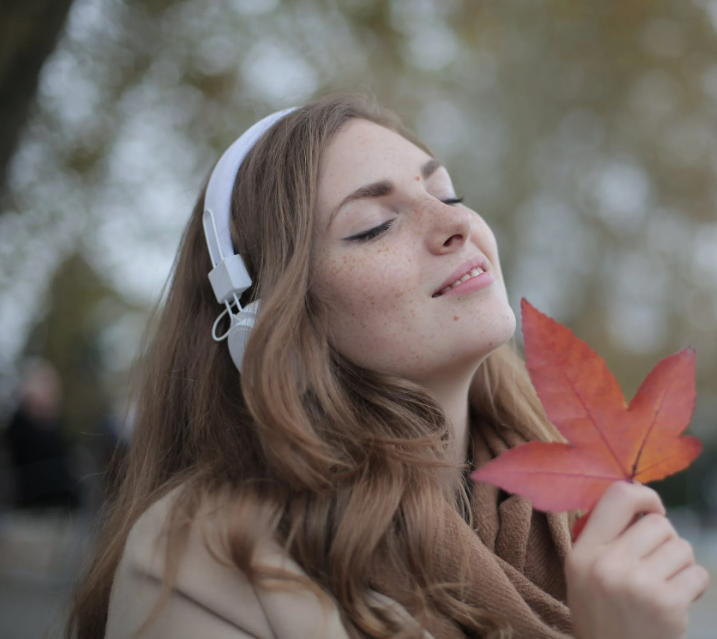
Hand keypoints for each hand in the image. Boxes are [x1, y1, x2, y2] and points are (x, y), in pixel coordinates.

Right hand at [564, 481, 710, 638]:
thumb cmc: (601, 614)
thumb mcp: (584, 573)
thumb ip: (605, 538)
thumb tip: (641, 502)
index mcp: (583, 552)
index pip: (617, 497)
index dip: (643, 495)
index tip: (651, 510)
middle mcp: (607, 564)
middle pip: (658, 523)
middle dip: (665, 539)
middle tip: (657, 563)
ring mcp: (638, 584)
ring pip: (681, 546)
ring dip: (680, 563)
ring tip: (665, 583)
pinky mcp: (667, 605)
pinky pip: (698, 574)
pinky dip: (693, 585)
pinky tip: (678, 600)